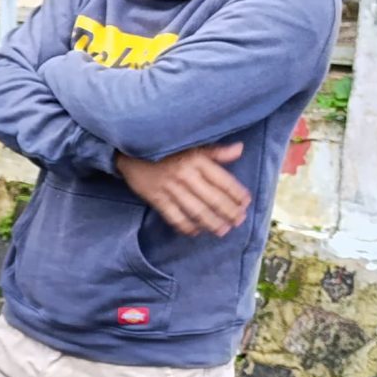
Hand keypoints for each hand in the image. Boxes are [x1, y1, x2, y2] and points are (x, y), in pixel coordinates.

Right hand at [116, 142, 249, 237]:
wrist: (130, 150)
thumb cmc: (166, 148)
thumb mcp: (192, 145)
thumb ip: (216, 151)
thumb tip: (240, 149)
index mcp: (197, 160)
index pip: (223, 181)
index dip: (237, 194)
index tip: (246, 203)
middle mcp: (186, 175)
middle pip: (213, 199)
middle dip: (228, 213)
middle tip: (239, 221)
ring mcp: (170, 188)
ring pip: (196, 210)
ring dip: (211, 223)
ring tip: (222, 230)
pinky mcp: (156, 198)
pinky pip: (174, 217)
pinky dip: (186, 226)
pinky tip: (195, 232)